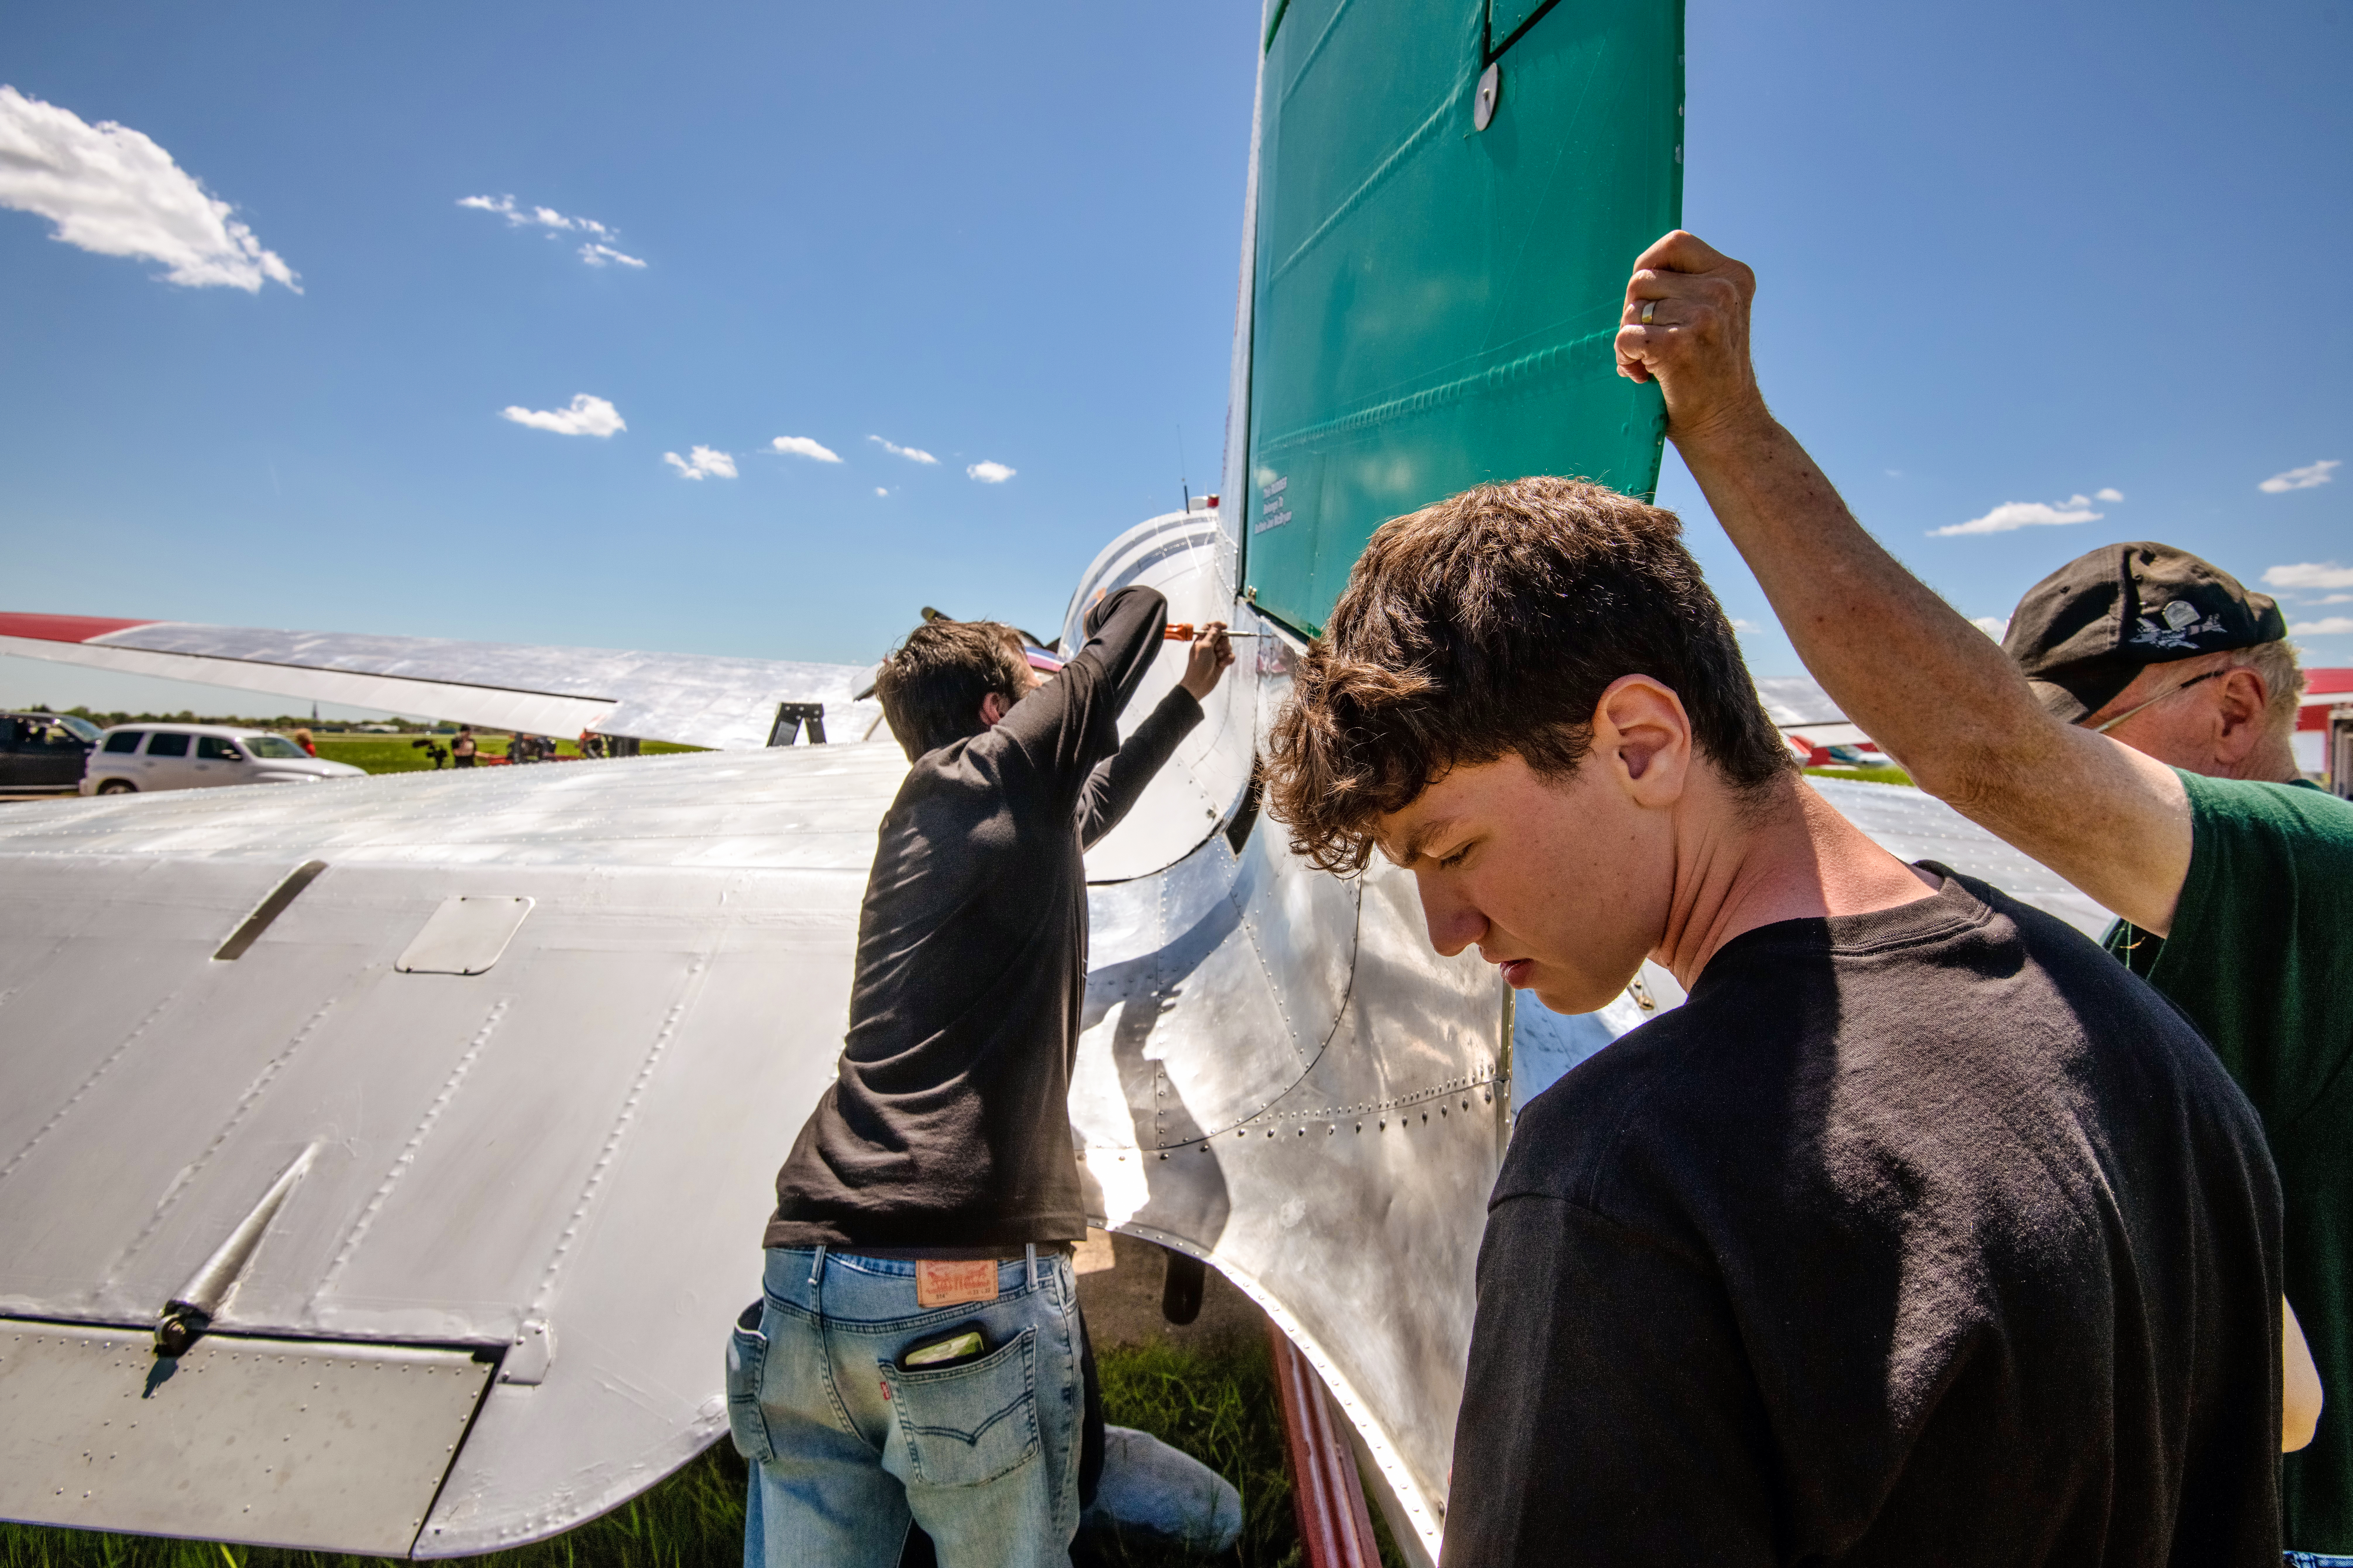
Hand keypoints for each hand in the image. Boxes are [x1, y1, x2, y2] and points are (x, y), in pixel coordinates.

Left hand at [1178, 621, 1234, 699]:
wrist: (1199, 684)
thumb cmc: (1198, 665)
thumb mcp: (1205, 646)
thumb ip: (1213, 634)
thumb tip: (1218, 624)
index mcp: (1201, 640)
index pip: (1210, 627)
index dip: (1217, 625)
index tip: (1225, 627)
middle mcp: (1209, 646)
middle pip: (1222, 636)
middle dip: (1223, 641)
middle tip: (1218, 648)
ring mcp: (1215, 654)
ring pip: (1227, 646)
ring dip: (1225, 651)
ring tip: (1219, 658)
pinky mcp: (1221, 662)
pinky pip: (1230, 656)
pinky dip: (1228, 659)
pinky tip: (1222, 664)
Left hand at [1614, 230, 1768, 447]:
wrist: (1726, 425)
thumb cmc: (1708, 372)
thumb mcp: (1712, 315)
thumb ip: (1686, 287)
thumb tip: (1637, 273)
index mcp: (1733, 275)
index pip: (1675, 242)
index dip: (1648, 265)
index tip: (1646, 300)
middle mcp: (1723, 290)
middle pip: (1643, 278)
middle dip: (1634, 311)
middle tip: (1648, 343)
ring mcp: (1704, 316)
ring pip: (1632, 308)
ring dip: (1629, 337)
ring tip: (1650, 363)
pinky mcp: (1678, 345)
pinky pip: (1626, 336)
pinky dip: (1625, 357)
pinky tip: (1643, 375)